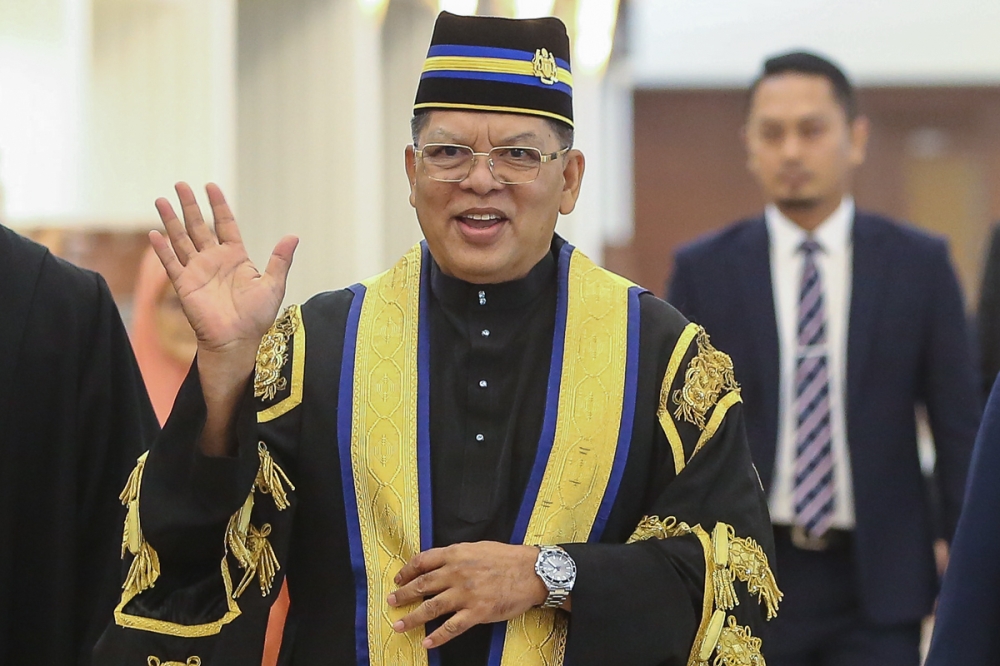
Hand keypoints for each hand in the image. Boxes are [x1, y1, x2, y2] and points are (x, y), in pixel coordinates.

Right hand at [151, 182, 297, 359]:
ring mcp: (198, 271)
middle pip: (199, 226)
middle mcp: (214, 260)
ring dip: (171, 220)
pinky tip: (154, 234)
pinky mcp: (185, 285)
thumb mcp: (273, 285)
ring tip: (161, 200)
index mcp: (236, 257)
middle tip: (180, 184)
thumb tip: (293, 236)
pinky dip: (162, 250)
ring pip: (181, 240)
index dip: (218, 205)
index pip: (225, 224)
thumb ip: (280, 260)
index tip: (211, 186)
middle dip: (190, 206)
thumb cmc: (257, 317)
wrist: (238, 341)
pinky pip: (171, 264)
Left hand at [388, 542, 548, 648]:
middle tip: (391, 602)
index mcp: (456, 554)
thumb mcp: (477, 548)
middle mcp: (456, 573)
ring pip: (431, 607)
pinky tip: (426, 642)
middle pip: (422, 585)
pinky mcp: (477, 612)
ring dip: (412, 618)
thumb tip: (437, 563)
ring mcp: (466, 594)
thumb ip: (456, 555)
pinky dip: (437, 636)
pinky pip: (452, 627)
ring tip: (398, 625)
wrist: (531, 572)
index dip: (407, 571)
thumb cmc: (507, 558)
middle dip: (403, 595)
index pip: (422, 561)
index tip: (398, 578)